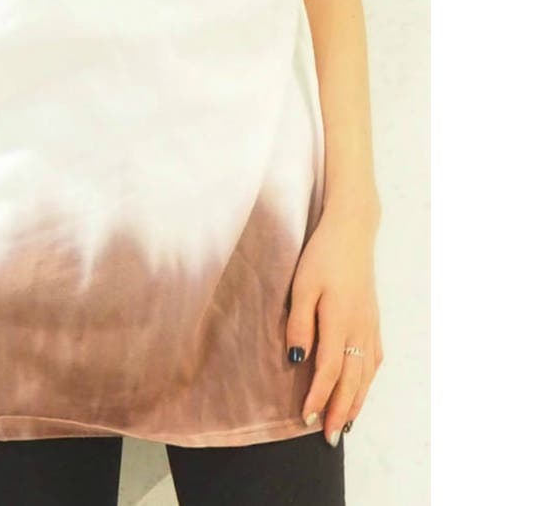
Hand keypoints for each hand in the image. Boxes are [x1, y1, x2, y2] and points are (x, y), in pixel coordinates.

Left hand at [285, 196, 383, 446]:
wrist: (352, 231)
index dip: (317, 397)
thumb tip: (296, 360)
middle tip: (329, 439)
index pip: (328, 371)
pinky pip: (374, 360)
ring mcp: (370, 325)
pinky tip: (362, 388)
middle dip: (340, 411)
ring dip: (356, 401)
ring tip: (346, 424)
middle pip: (351, 381)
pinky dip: (367, 381)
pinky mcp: (373, 319)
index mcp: (340, 322)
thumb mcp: (302, 286)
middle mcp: (360, 330)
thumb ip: (299, 324)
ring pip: (366, 374)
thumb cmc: (322, 256)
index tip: (306, 418)